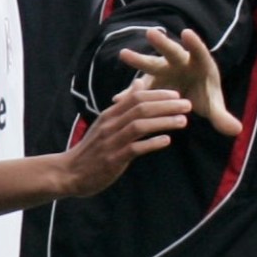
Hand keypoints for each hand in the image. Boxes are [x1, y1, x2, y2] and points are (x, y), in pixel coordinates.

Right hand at [64, 77, 191, 196]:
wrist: (69, 173)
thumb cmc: (92, 148)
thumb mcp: (105, 123)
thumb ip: (123, 105)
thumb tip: (139, 84)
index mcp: (109, 114)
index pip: (135, 97)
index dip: (157, 94)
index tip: (177, 94)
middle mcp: (110, 125)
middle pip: (140, 108)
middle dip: (166, 105)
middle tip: (187, 104)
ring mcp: (111, 142)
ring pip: (139, 126)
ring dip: (163, 122)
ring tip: (183, 121)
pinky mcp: (113, 159)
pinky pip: (135, 148)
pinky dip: (151, 143)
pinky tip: (167, 140)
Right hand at [119, 27, 241, 136]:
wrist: (187, 95)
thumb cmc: (203, 94)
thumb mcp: (212, 106)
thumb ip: (221, 116)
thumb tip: (236, 130)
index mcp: (199, 63)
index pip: (199, 52)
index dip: (194, 44)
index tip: (187, 33)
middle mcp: (179, 62)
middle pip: (171, 52)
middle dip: (162, 43)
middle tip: (151, 33)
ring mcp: (163, 70)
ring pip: (151, 65)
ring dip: (139, 60)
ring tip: (124, 54)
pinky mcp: (151, 81)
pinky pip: (142, 88)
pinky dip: (132, 94)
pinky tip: (119, 98)